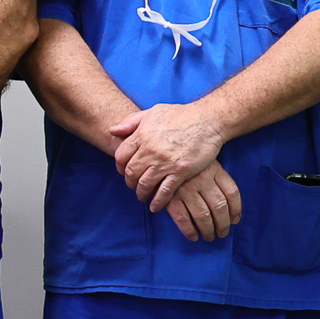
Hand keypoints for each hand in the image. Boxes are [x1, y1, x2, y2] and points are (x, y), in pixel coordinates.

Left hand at [109, 103, 224, 207]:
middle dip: (129, 182)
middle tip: (133, 185)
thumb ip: (131, 122)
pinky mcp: (180, 171)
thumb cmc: (180, 114)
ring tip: (143, 196)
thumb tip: (112, 131)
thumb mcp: (152, 112)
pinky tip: (155, 206)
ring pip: (145, 184)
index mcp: (142, 135)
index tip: (124, 171)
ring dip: (141, 193)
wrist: (207, 120)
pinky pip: (165, 191)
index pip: (121, 156)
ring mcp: (165, 162)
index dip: (120, 166)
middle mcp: (150, 150)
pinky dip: (158, 201)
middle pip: (131, 172)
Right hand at [161, 161, 241, 240]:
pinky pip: (183, 218)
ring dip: (208, 230)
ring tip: (210, 236)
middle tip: (222, 233)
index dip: (236, 210)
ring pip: (203, 215)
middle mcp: (202, 180)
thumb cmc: (186, 158)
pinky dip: (189, 231)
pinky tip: (193, 237)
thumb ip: (216, 176)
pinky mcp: (171, 197)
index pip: (232, 193)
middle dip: (223, 225)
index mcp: (214, 169)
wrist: (160, 152)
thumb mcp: (205, 160)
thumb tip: (229, 204)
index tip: (235, 220)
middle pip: (219, 207)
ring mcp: (186, 189)